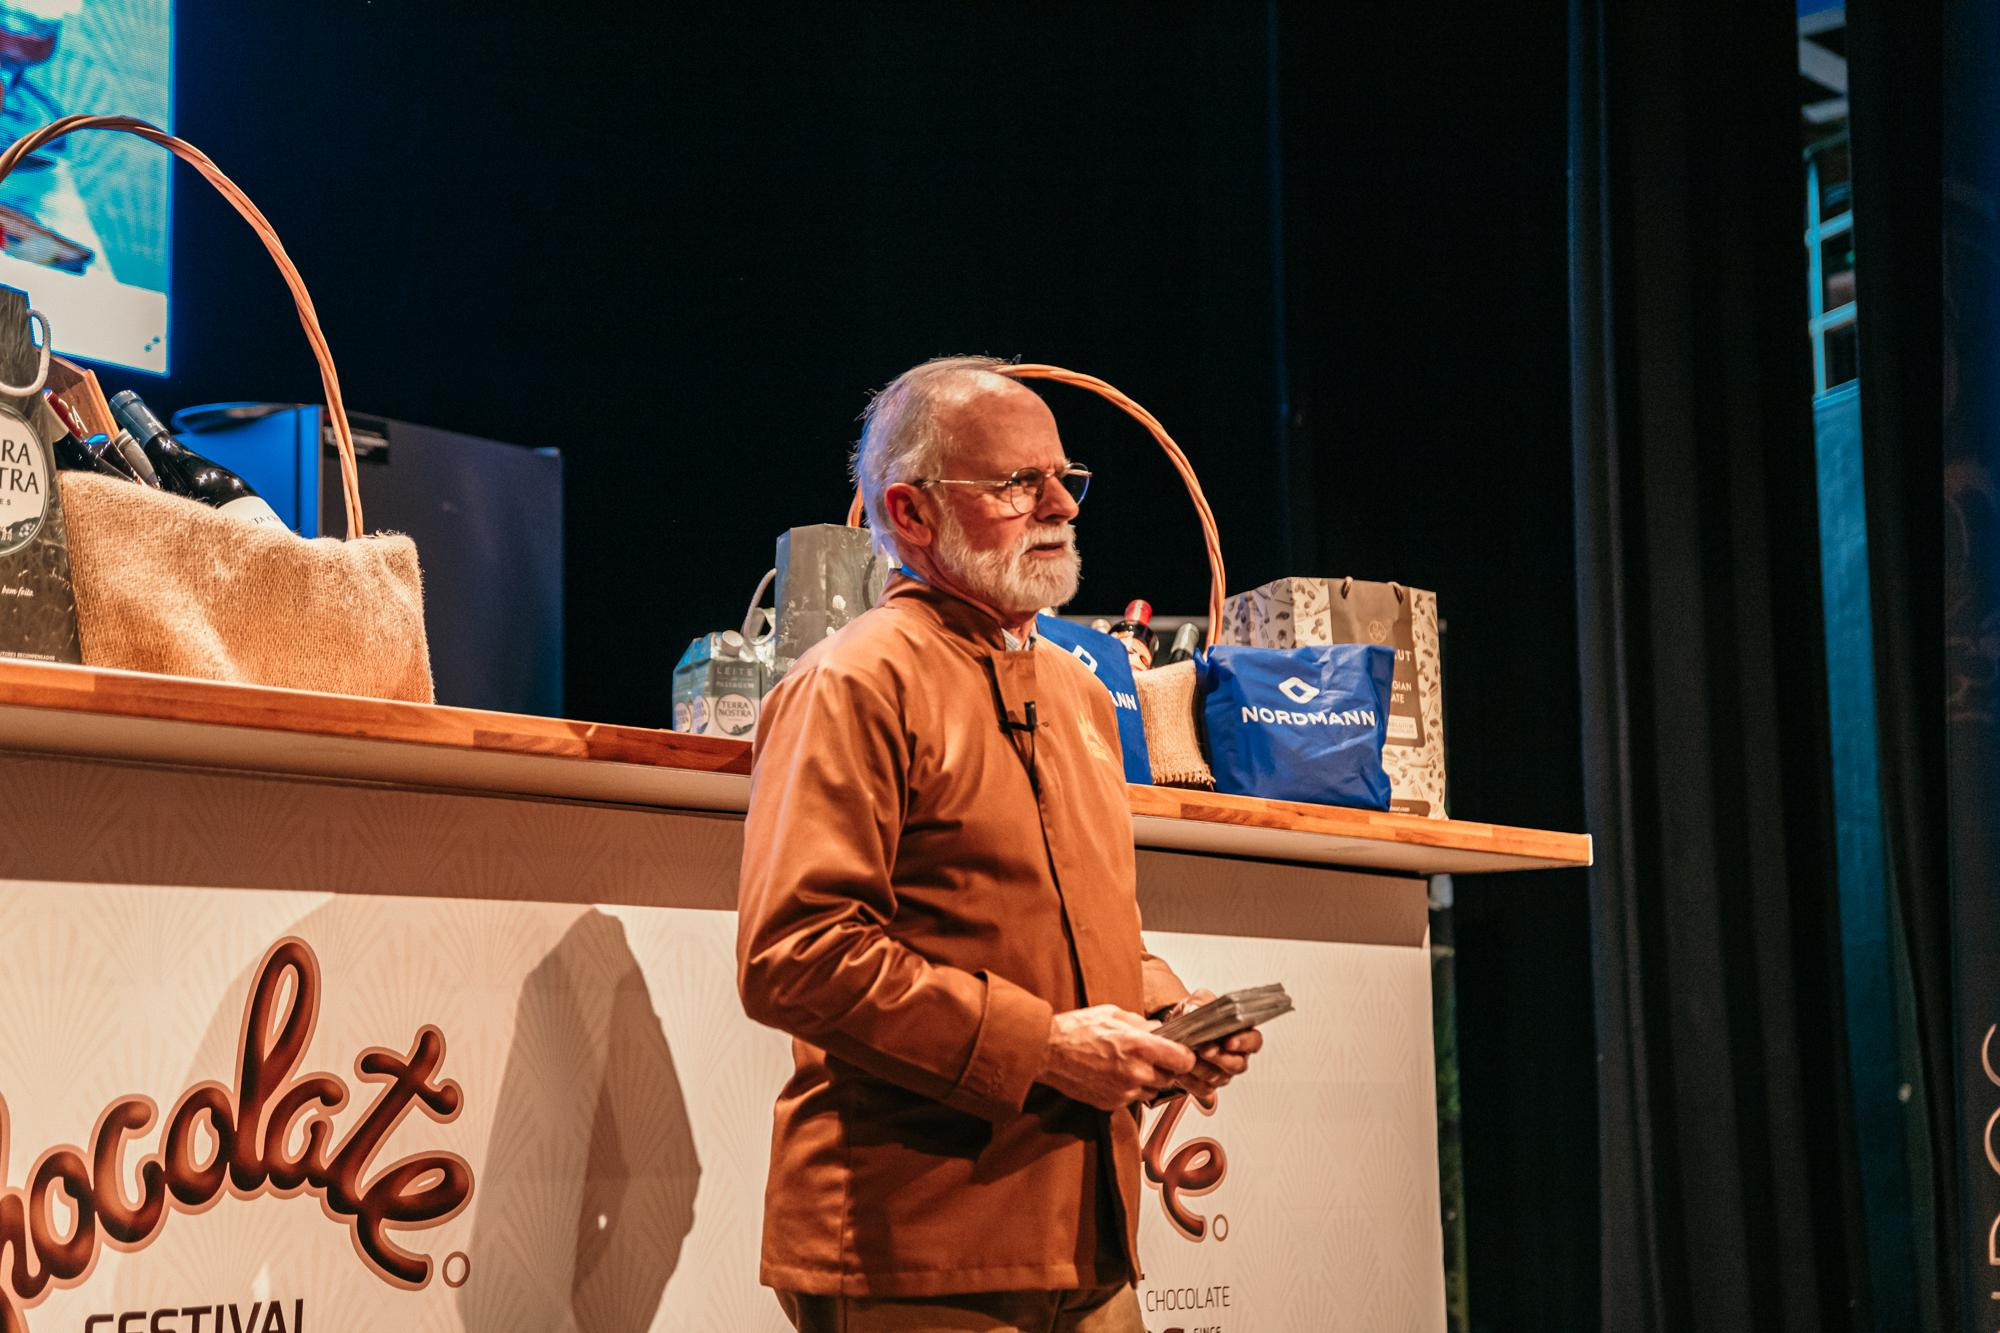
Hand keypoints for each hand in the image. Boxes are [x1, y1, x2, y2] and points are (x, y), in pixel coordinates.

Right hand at [1039, 1004, 1197, 1110]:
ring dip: (1148, 1081)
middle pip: (1170, 1078)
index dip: (1185, 1056)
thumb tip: (1159, 1030)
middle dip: (1165, 1067)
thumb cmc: (1077, 1029)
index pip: (1183, 1060)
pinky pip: (1132, 1099)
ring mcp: (1124, 1091)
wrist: (1047, 1051)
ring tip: (1129, 1065)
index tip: (1181, 1052)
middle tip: (1151, 1056)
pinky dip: (1129, 1089)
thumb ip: (1141, 1023)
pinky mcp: (1112, 1103)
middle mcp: (1135, 1071)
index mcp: (1139, 1045)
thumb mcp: (1113, 1014)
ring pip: (1152, 1091)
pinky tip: (1114, 1074)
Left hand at [1158, 989, 1263, 1105]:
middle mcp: (1236, 1056)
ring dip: (1202, 1068)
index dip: (1244, 1043)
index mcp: (1241, 1033)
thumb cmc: (1195, 1014)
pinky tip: (1180, 1070)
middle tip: (1205, 1050)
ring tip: (1188, 1057)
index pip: (1254, 1041)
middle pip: (1237, 1064)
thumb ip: (1198, 1002)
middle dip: (1220, 1058)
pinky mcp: (1207, 1086)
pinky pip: (1202, 1088)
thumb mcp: (1197, 1001)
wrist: (1177, 1029)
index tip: (1230, 1041)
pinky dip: (1190, 1080)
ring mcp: (1223, 1073)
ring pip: (1218, 1077)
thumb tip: (1194, 1010)